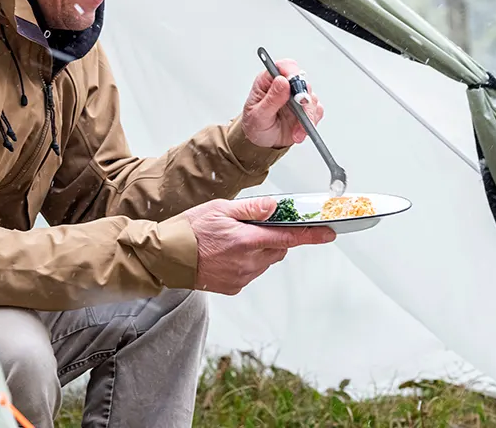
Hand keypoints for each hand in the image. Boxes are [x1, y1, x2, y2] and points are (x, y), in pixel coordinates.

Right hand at [182, 197, 335, 294]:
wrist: (166, 257)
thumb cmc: (189, 230)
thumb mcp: (219, 209)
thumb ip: (250, 209)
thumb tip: (275, 207)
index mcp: (246, 241)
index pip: (288, 238)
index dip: (311, 236)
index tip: (328, 233)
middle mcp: (247, 263)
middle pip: (278, 249)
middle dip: (275, 238)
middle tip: (254, 227)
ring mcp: (241, 278)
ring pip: (266, 261)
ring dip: (260, 250)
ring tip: (234, 241)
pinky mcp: (234, 287)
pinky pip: (251, 272)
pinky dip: (248, 262)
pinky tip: (228, 255)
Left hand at [240, 57, 324, 148]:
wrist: (262, 142)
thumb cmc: (255, 126)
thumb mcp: (258, 116)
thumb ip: (271, 99)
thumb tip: (282, 81)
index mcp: (267, 82)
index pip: (282, 67)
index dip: (290, 71)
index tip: (293, 83)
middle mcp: (284, 87)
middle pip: (301, 82)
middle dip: (303, 97)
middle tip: (300, 109)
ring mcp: (296, 97)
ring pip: (311, 97)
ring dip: (307, 116)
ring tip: (297, 131)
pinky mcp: (306, 109)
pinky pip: (316, 111)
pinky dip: (311, 122)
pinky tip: (300, 132)